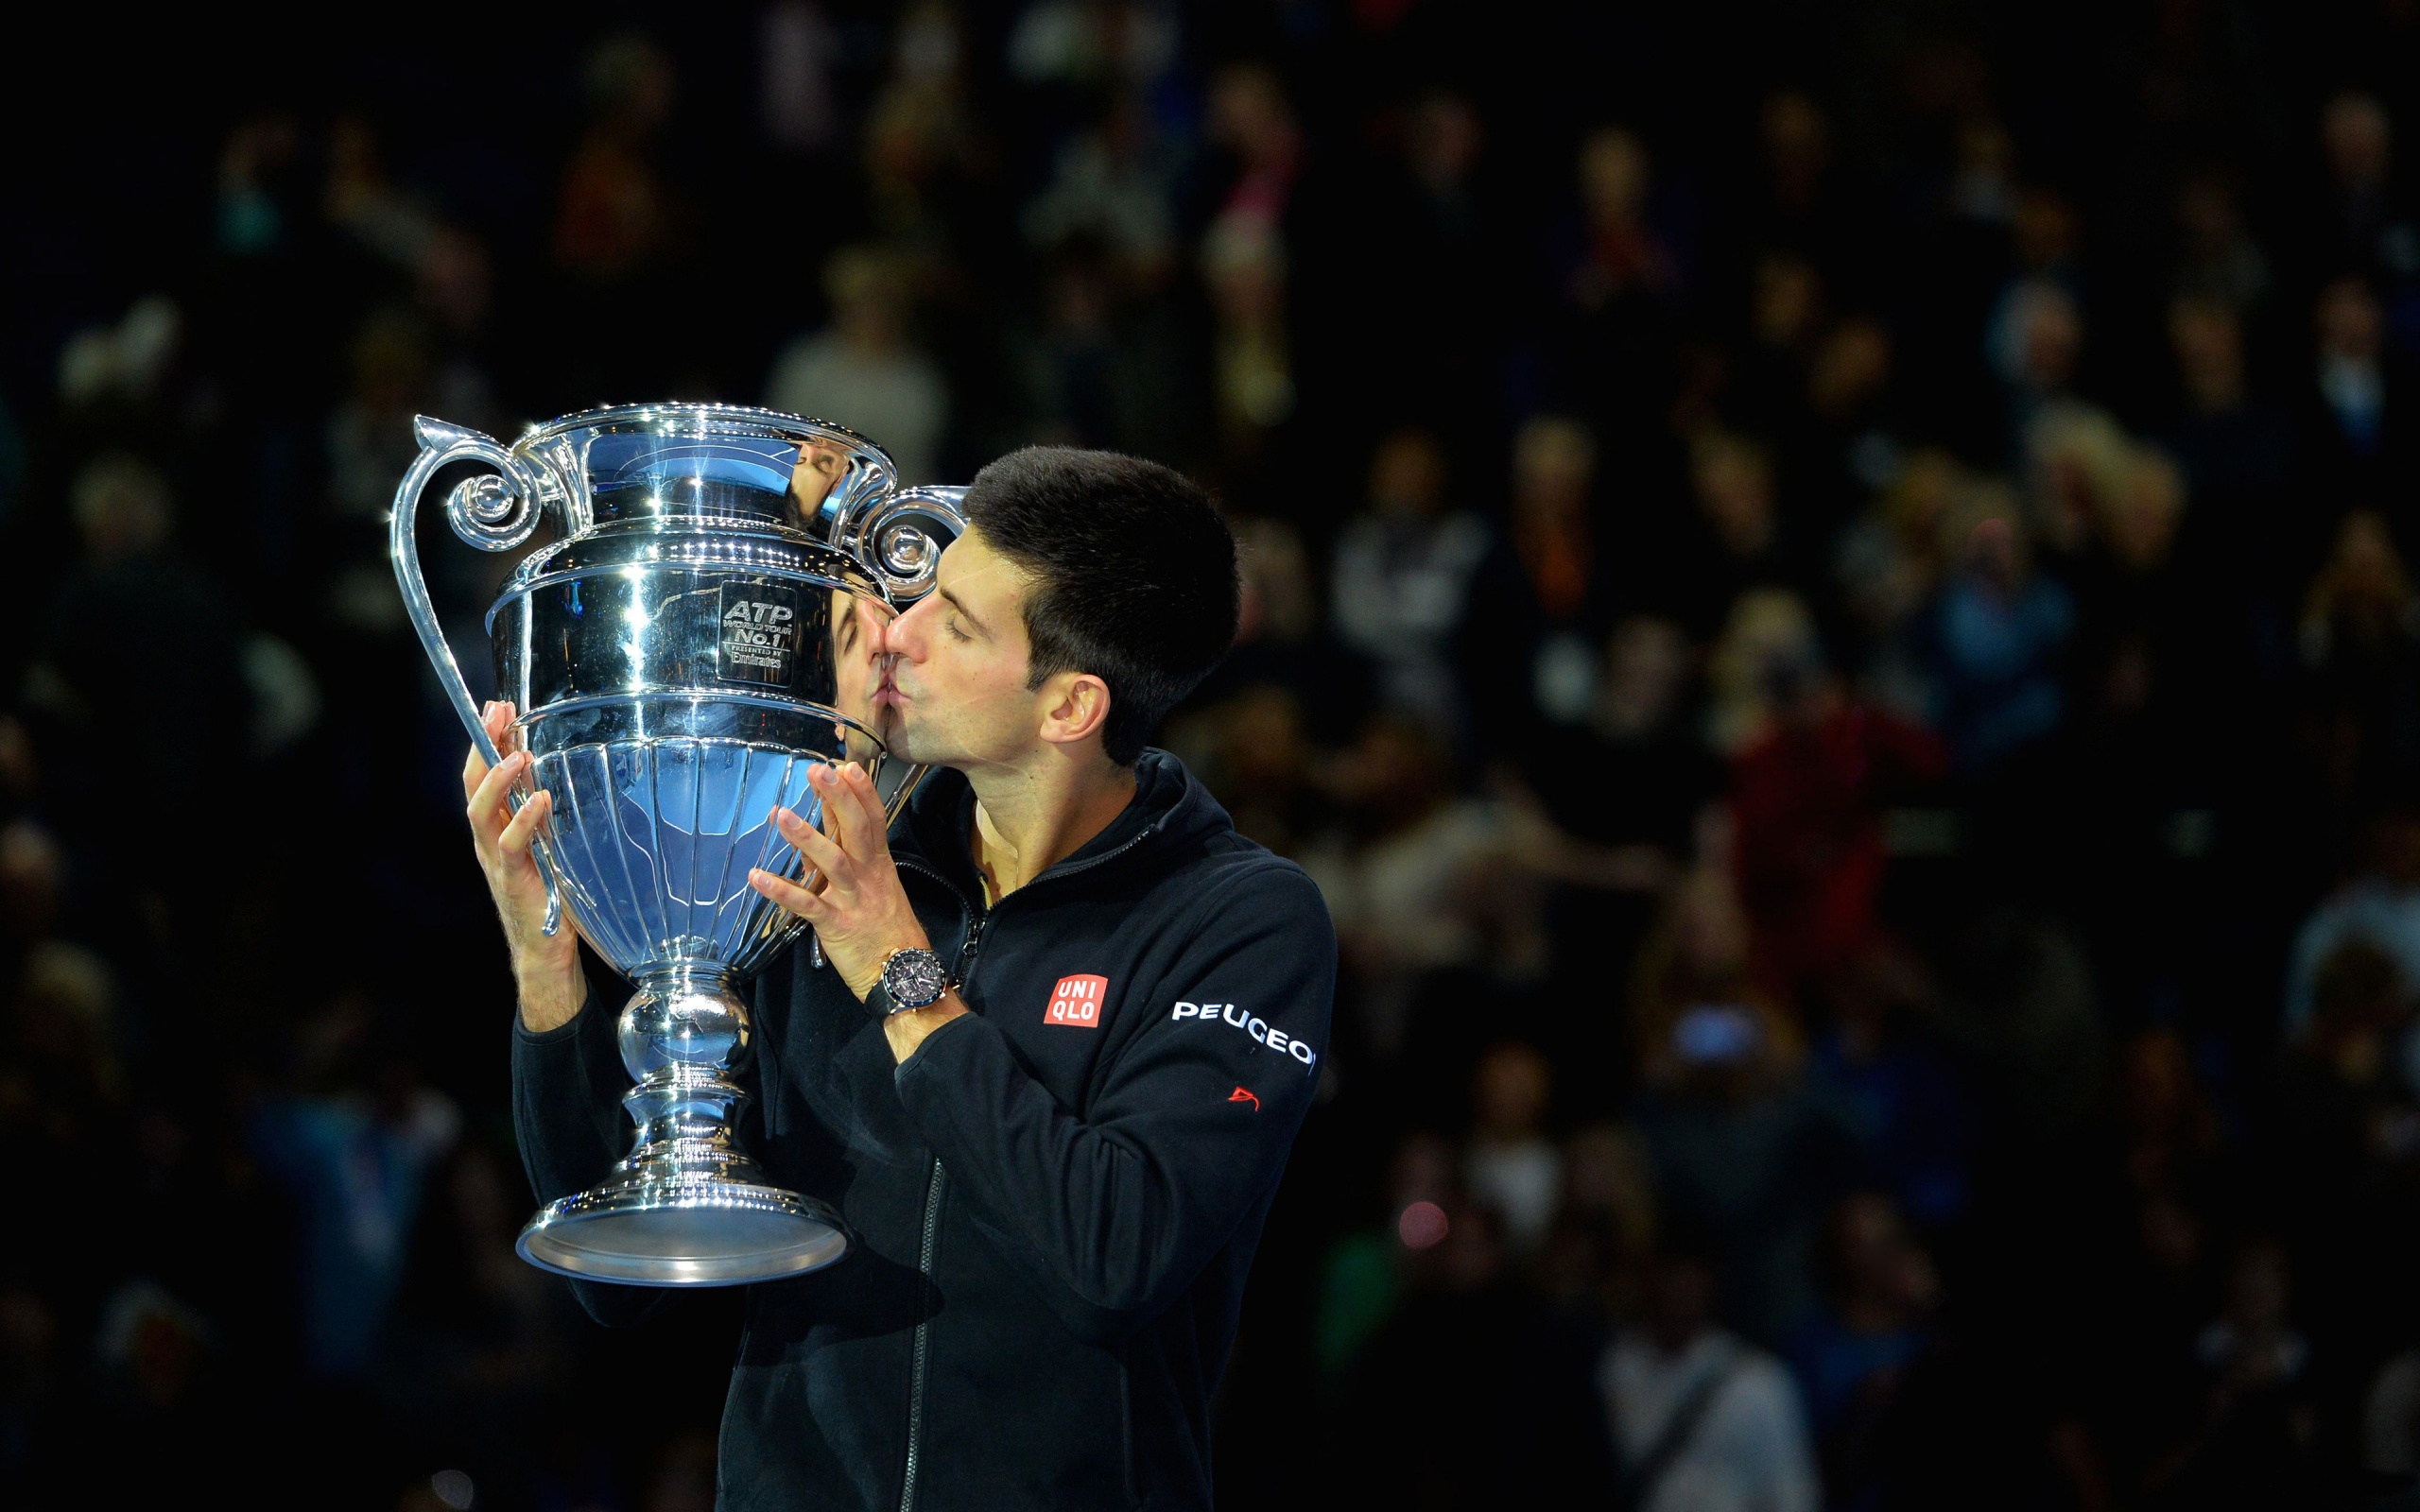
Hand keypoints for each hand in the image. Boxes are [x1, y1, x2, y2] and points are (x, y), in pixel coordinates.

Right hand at [463, 701, 585, 1031]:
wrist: (547, 951)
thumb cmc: (553, 895)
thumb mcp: (552, 845)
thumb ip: (551, 815)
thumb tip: (571, 774)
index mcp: (495, 827)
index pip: (482, 775)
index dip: (487, 740)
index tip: (499, 706)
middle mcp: (487, 840)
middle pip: (472, 785)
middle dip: (483, 746)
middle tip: (498, 713)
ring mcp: (496, 861)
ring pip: (480, 813)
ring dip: (496, 781)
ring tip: (514, 755)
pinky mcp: (514, 881)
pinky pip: (511, 846)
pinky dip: (524, 821)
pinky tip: (541, 799)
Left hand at [749, 761, 932, 1003]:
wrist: (902, 973)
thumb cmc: (888, 930)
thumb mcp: (875, 888)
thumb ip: (847, 859)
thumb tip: (820, 829)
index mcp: (879, 865)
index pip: (874, 820)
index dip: (861, 792)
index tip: (847, 764)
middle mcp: (868, 876)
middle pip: (856, 829)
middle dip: (838, 798)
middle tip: (819, 771)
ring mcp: (852, 899)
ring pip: (832, 862)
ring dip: (806, 837)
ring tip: (781, 815)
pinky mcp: (836, 925)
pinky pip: (806, 905)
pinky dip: (781, 891)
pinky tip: (756, 878)